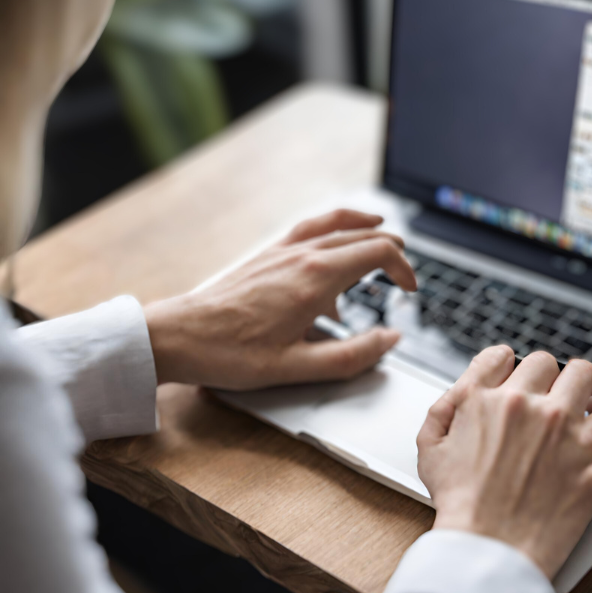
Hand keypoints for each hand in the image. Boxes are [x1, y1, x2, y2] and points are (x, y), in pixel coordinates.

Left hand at [143, 209, 416, 388]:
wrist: (180, 336)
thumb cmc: (231, 353)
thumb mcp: (297, 368)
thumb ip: (351, 356)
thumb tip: (389, 340)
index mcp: (315, 279)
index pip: (377, 253)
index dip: (403, 268)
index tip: (410, 290)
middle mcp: (302, 255)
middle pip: (361, 235)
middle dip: (391, 249)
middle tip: (403, 272)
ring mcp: (282, 250)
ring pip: (335, 224)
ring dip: (364, 227)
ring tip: (380, 230)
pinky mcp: (267, 254)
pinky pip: (309, 227)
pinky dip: (332, 224)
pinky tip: (331, 237)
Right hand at [417, 346, 591, 579]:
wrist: (486, 551)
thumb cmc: (459, 503)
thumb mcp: (430, 445)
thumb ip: (446, 405)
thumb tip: (468, 384)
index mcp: (492, 399)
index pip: (516, 356)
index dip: (522, 363)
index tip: (532, 374)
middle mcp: (536, 411)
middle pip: (573, 368)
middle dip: (577, 376)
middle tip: (585, 386)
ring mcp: (572, 442)